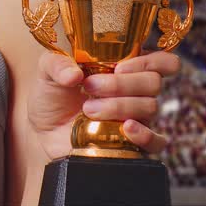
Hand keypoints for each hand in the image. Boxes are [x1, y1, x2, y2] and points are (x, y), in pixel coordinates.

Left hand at [27, 50, 179, 160]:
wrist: (43, 130)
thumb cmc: (52, 96)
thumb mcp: (47, 72)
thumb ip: (57, 64)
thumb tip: (74, 74)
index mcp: (125, 68)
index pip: (162, 62)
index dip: (150, 61)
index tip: (120, 67)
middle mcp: (136, 92)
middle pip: (153, 82)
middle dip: (121, 84)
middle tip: (90, 87)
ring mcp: (137, 118)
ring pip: (149, 107)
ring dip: (118, 106)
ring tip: (88, 109)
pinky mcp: (133, 144)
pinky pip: (156, 142)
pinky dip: (145, 135)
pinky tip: (126, 128)